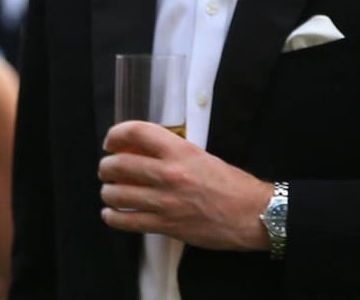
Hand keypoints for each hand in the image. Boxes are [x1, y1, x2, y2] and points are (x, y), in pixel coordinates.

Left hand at [98, 121, 271, 250]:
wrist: (252, 214)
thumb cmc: (234, 184)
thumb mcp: (205, 157)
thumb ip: (176, 154)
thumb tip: (145, 152)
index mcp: (182, 152)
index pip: (138, 133)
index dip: (117, 134)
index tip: (111, 141)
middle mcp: (170, 174)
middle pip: (119, 165)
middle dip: (106, 166)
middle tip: (108, 169)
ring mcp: (165, 202)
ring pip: (115, 194)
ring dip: (108, 192)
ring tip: (112, 191)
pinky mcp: (164, 226)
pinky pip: (124, 221)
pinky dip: (112, 217)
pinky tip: (112, 213)